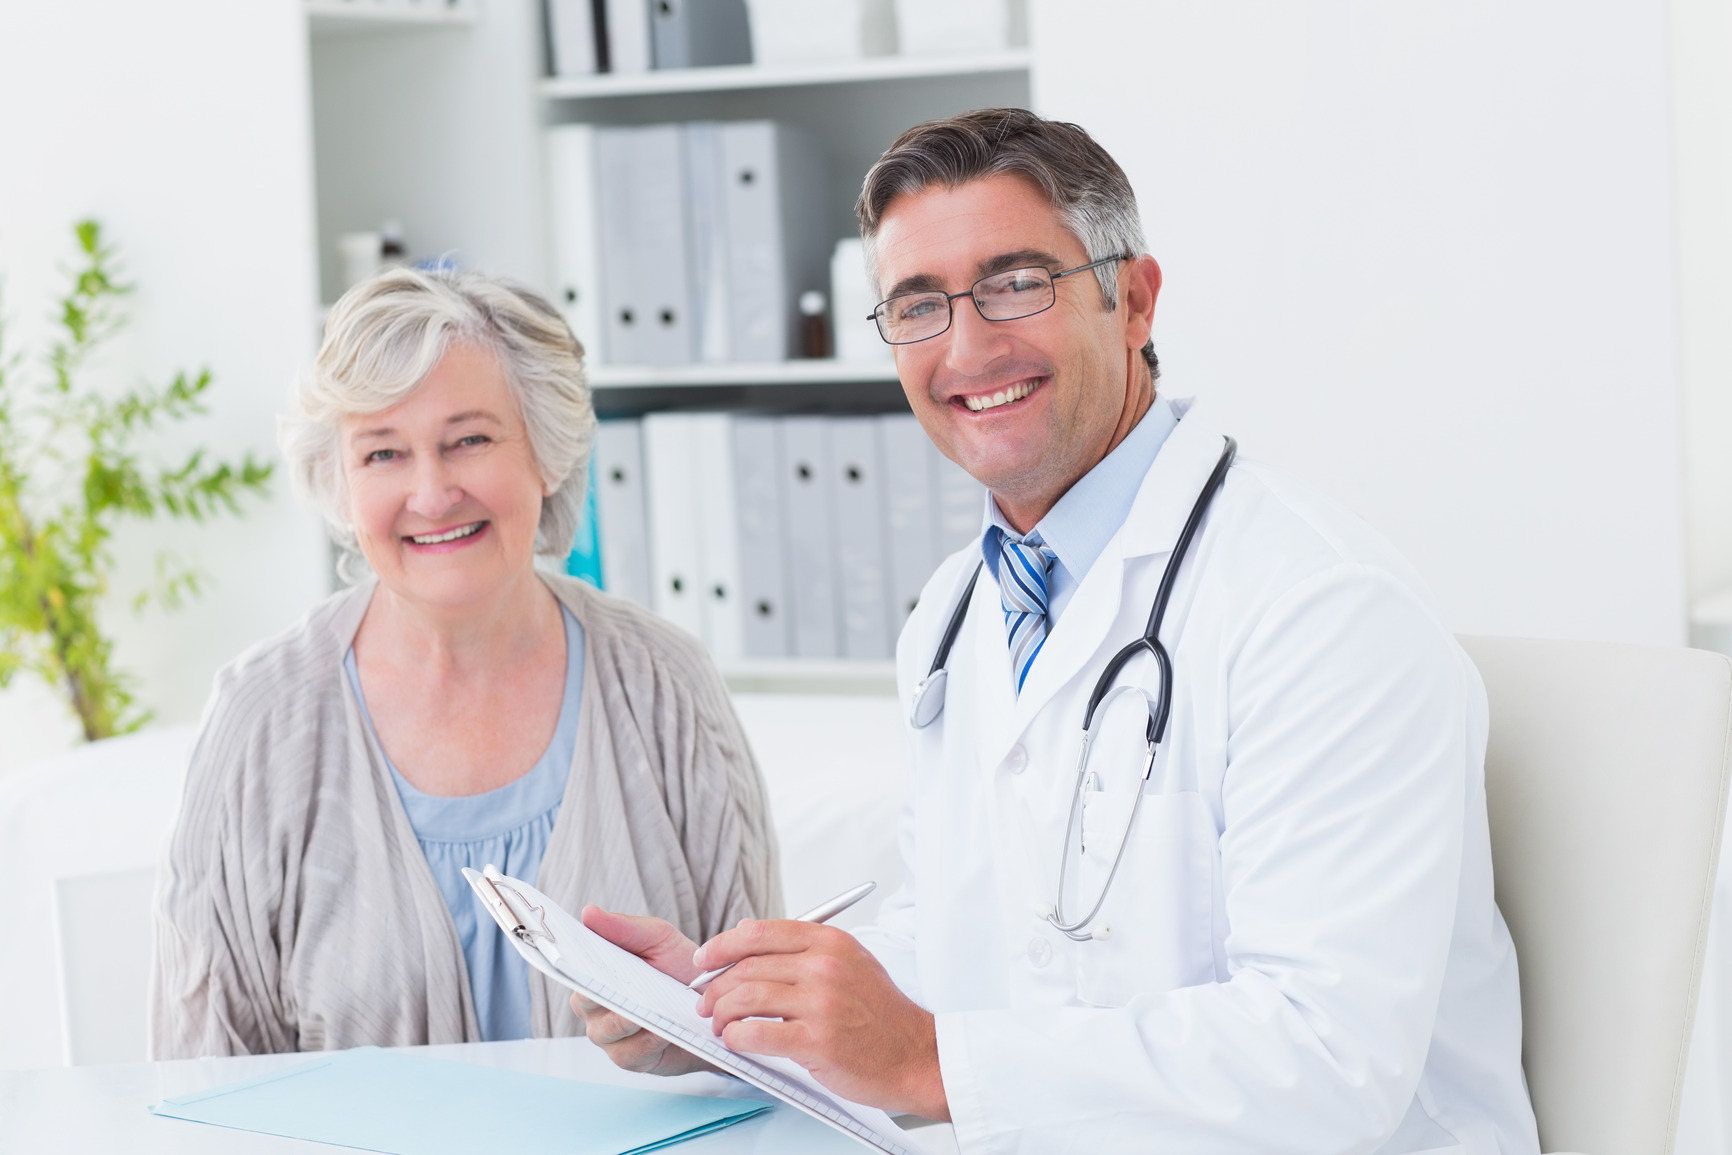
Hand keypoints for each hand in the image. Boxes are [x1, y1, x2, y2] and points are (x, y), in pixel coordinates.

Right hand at [568, 906, 715, 1076]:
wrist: (712, 1004)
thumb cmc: (678, 967)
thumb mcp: (657, 939)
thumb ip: (624, 927)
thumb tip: (589, 913)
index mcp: (594, 975)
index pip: (573, 968)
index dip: (574, 962)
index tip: (580, 954)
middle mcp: (594, 1008)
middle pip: (585, 1001)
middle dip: (604, 991)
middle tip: (621, 982)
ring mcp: (609, 1036)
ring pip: (607, 1029)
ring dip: (629, 1018)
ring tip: (651, 1006)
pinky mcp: (629, 1059)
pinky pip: (631, 1051)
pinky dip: (648, 1039)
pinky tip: (663, 1029)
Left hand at [694, 920, 948, 1120]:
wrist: (916, 1055)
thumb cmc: (881, 1014)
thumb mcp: (849, 962)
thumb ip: (801, 946)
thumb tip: (744, 929)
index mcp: (830, 941)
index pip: (759, 932)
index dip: (722, 946)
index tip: (703, 961)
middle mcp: (825, 966)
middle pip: (747, 966)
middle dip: (715, 987)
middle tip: (706, 1003)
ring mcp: (822, 1003)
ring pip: (746, 998)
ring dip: (721, 1013)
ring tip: (719, 1025)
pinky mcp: (817, 1041)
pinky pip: (757, 1034)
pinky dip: (736, 1037)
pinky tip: (735, 1040)